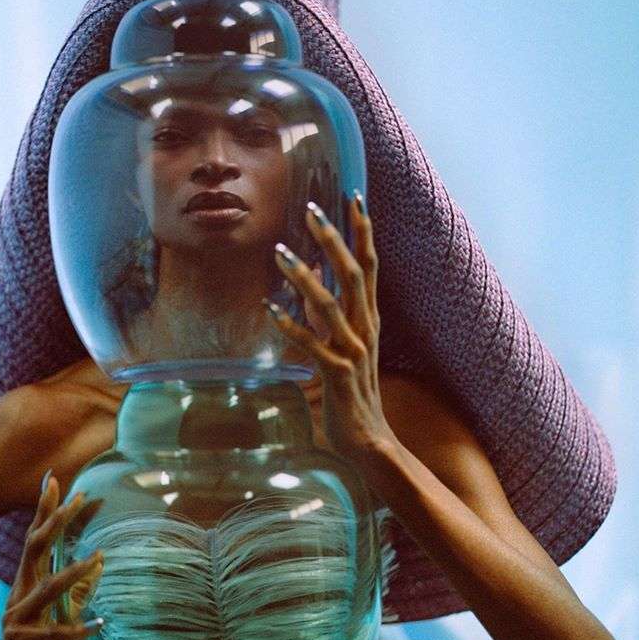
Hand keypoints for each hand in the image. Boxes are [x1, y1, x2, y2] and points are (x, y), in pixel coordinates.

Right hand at [0, 473, 103, 639]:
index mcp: (27, 587)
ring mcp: (17, 622)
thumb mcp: (62, 620)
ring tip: (96, 558)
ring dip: (72, 573)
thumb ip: (77, 594)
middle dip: (54, 523)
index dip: (45, 510)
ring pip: (45, 590)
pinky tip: (100, 622)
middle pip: (35, 551)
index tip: (55, 479)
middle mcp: (19, 598)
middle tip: (76, 496)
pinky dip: (78, 628)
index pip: (36, 540)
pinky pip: (53, 634)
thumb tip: (99, 559)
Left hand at [265, 194, 397, 464]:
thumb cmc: (352, 390)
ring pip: (330, 305)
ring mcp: (353, 352)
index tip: (354, 197)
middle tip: (311, 209)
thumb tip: (309, 267)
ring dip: (304, 277)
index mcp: (369, 318)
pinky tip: (268, 308)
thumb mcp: (341, 341)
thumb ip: (325, 307)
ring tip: (279, 252)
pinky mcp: (336, 375)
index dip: (363, 230)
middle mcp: (366, 329)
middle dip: (334, 240)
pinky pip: (311, 345)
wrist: (370, 442)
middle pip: (355, 274)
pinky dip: (290, 325)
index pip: (370, 264)